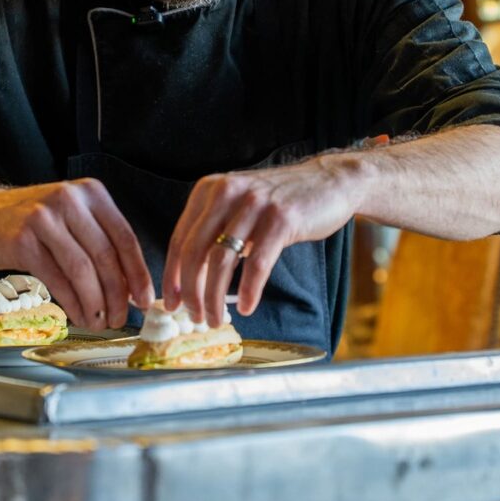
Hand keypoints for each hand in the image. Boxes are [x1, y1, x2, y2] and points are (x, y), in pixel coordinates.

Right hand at [0, 178, 154, 328]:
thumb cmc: (32, 221)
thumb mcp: (71, 217)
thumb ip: (99, 242)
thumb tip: (131, 285)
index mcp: (91, 192)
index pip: (124, 237)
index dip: (138, 272)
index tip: (145, 299)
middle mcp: (69, 199)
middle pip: (105, 255)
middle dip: (117, 293)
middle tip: (121, 318)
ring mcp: (44, 218)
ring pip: (82, 269)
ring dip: (95, 303)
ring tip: (100, 321)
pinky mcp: (22, 239)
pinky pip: (56, 279)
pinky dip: (72, 302)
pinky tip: (78, 315)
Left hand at [162, 154, 361, 326]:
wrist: (329, 181)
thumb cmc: (280, 202)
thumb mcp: (239, 207)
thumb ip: (215, 232)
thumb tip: (190, 280)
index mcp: (210, 190)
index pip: (180, 239)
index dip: (171, 276)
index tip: (171, 303)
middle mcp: (227, 192)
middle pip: (194, 252)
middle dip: (191, 291)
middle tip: (194, 317)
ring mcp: (254, 204)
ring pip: (221, 260)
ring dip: (214, 297)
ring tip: (216, 318)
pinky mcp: (282, 218)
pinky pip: (257, 263)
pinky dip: (248, 290)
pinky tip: (246, 306)